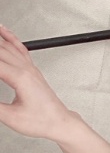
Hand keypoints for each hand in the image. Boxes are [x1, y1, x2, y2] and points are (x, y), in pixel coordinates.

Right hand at [0, 24, 76, 141]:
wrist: (61, 123)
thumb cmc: (42, 121)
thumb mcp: (11, 117)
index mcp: (20, 78)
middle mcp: (26, 69)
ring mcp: (30, 68)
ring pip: (7, 45)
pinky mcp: (32, 70)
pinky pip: (20, 47)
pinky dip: (9, 36)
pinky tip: (2, 29)